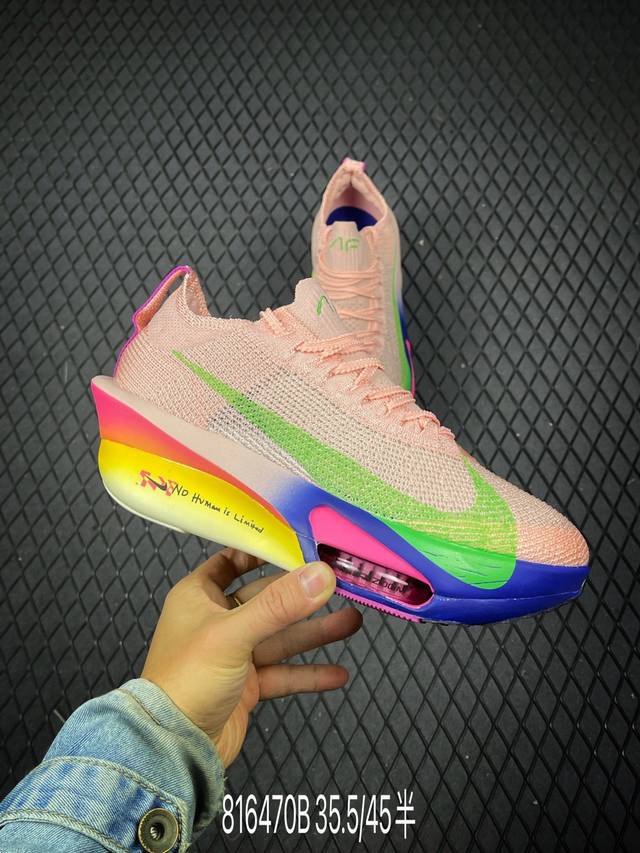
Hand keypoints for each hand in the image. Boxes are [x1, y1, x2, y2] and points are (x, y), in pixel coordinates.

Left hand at [141, 548, 361, 766]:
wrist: (172, 749)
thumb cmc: (186, 680)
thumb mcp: (233, 633)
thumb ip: (279, 604)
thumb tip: (321, 574)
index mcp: (198, 597)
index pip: (232, 562)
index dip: (263, 552)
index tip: (298, 543)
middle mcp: (216, 622)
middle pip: (267, 601)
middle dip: (304, 596)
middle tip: (340, 585)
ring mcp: (232, 656)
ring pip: (280, 638)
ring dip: (314, 633)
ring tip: (352, 622)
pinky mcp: (246, 687)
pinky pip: (282, 674)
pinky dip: (308, 673)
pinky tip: (337, 674)